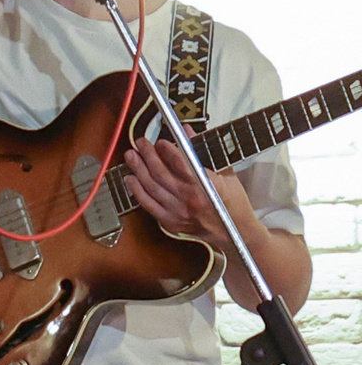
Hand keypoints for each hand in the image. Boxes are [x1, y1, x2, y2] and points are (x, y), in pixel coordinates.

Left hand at [125, 137, 241, 243]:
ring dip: (138, 169)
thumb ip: (204, 152)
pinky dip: (136, 190)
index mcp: (207, 185)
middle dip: (148, 155)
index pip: (181, 163)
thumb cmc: (233, 202)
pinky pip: (147, 204)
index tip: (160, 141)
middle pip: (161, 173)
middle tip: (141, 143)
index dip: (167, 150)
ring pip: (151, 186)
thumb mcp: (226, 173)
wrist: (234, 232)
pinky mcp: (170, 221)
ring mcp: (178, 211)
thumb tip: (187, 132)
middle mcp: (190, 199)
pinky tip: (130, 178)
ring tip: (131, 156)